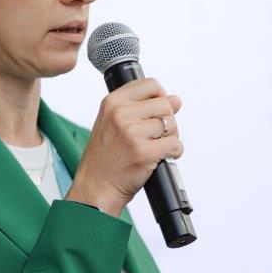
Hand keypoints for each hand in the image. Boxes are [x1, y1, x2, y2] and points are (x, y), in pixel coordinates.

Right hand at [65, 77, 182, 215]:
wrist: (95, 188)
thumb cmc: (105, 159)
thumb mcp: (115, 125)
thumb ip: (142, 109)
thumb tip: (176, 99)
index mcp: (112, 102)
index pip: (150, 84)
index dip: (160, 97)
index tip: (156, 113)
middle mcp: (121, 114)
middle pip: (165, 105)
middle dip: (168, 121)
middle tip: (157, 137)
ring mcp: (132, 133)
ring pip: (172, 125)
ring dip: (170, 138)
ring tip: (156, 148)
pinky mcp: (144, 152)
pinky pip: (175, 145)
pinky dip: (174, 153)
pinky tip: (161, 158)